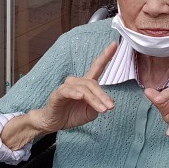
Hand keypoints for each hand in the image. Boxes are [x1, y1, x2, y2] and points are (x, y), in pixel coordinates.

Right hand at [1, 42, 116, 149]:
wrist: (54, 123)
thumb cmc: (72, 114)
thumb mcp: (90, 113)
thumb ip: (97, 106)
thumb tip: (107, 102)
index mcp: (86, 84)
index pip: (97, 67)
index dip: (105, 56)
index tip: (114, 44)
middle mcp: (76, 82)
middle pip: (92, 84)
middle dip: (103, 96)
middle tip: (111, 107)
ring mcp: (66, 87)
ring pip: (83, 89)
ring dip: (94, 99)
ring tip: (102, 109)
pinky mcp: (57, 95)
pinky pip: (66, 91)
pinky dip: (74, 93)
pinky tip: (81, 96)